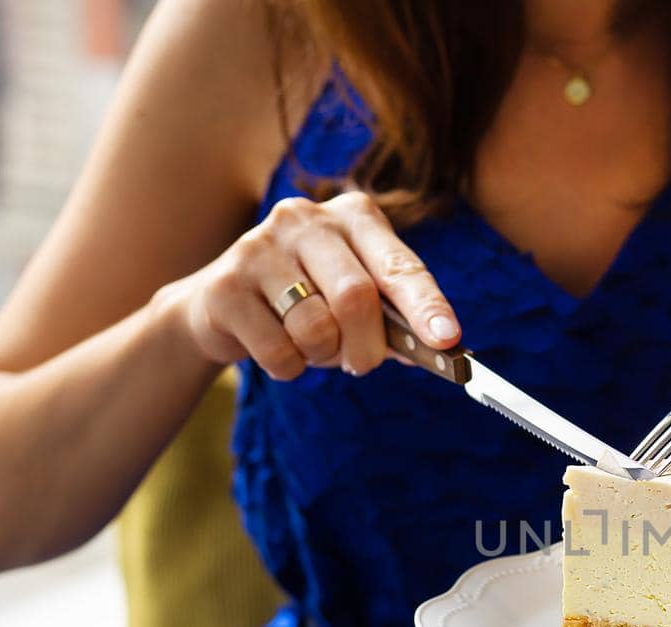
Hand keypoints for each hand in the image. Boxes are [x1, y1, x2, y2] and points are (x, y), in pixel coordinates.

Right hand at [158, 191, 459, 379]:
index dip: (426, 305)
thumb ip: (396, 318)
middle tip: (362, 363)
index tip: (448, 339)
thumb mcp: (356, 298)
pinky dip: (290, 367)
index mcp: (353, 216)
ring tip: (312, 346)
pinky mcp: (224, 285)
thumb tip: (439, 347)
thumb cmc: (309, 300)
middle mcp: (305, 219)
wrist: (222, 303)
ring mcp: (259, 247)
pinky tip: (278, 346)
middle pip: (356, 297)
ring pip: (315, 328)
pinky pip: (278, 350)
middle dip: (367, 346)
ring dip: (324, 356)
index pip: (399, 265)